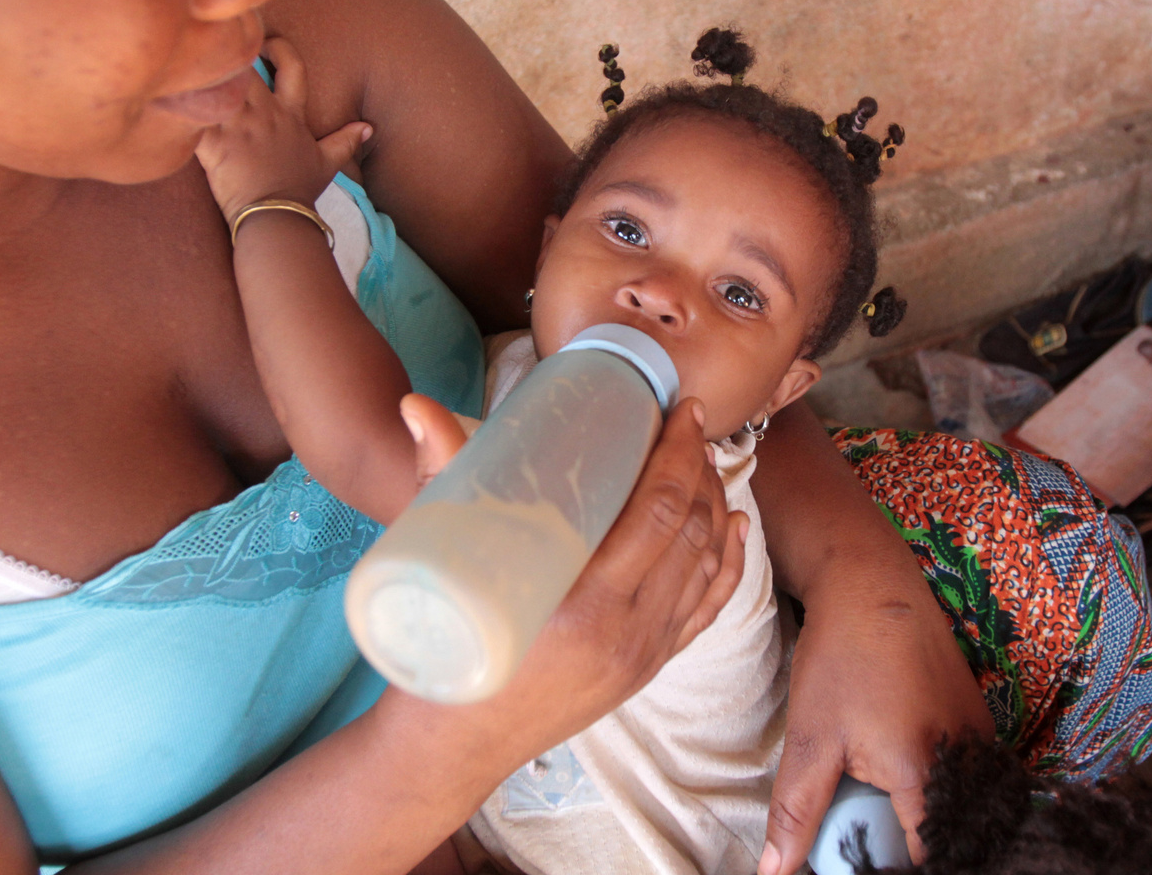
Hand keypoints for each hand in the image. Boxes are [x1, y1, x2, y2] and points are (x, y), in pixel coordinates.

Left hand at [195, 36, 373, 221]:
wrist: (277, 216)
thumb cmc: (299, 190)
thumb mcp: (327, 163)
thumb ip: (346, 141)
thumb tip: (368, 127)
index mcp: (290, 114)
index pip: (292, 68)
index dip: (279, 49)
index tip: (267, 43)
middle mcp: (263, 113)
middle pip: (244, 67)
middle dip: (230, 56)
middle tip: (216, 54)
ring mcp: (237, 127)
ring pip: (216, 84)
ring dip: (202, 77)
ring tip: (189, 73)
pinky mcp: (212, 145)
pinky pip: (190, 116)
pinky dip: (178, 106)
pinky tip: (168, 99)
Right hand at [397, 398, 748, 761]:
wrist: (453, 745)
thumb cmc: (442, 652)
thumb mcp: (440, 564)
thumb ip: (438, 479)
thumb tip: (416, 406)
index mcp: (582, 608)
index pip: (656, 515)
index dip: (677, 455)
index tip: (680, 410)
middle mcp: (626, 634)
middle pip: (689, 534)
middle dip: (698, 470)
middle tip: (690, 424)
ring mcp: (643, 655)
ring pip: (706, 567)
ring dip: (714, 506)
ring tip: (705, 460)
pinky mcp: (648, 668)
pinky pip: (706, 610)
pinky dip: (728, 563)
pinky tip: (736, 526)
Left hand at [762, 573, 992, 871]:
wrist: (873, 584)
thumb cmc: (841, 656)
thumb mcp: (811, 738)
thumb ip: (797, 812)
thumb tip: (774, 873)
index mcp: (927, 774)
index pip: (925, 857)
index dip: (890, 866)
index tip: (862, 858)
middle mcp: (968, 761)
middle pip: (947, 834)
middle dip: (908, 842)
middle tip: (866, 830)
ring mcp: (981, 739)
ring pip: (958, 806)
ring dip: (923, 814)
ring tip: (880, 801)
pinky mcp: (980, 721)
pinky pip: (965, 776)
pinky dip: (935, 786)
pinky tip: (900, 771)